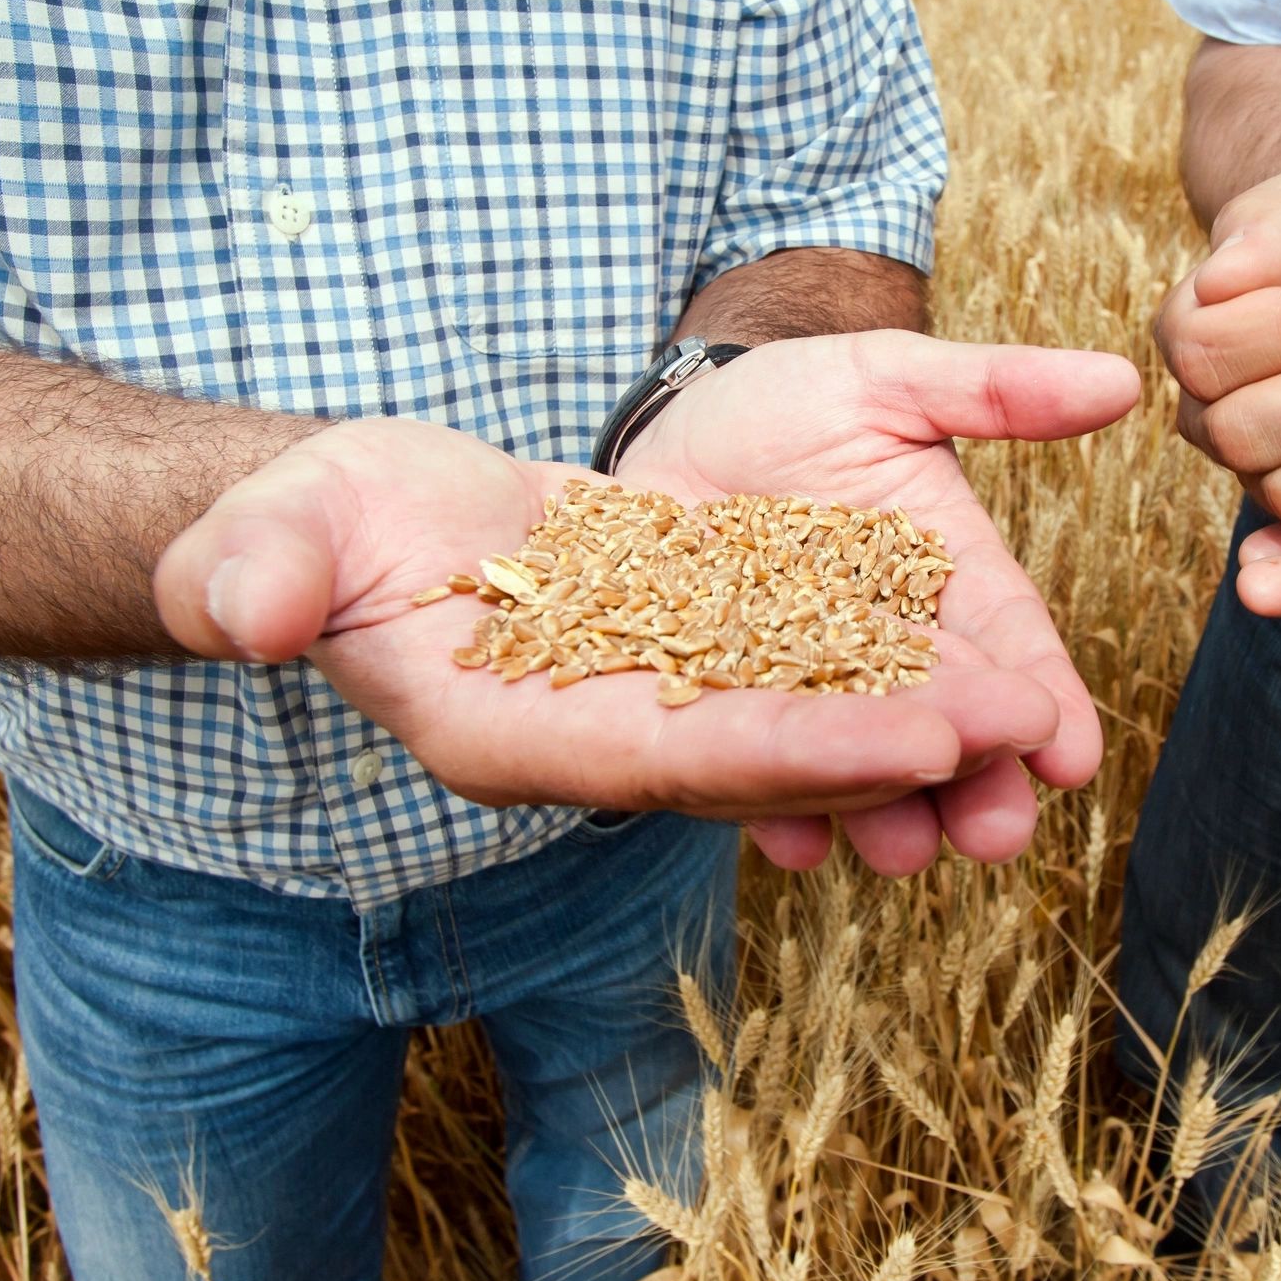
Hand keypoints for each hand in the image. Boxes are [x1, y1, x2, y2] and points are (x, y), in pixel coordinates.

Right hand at [152, 333, 1139, 875]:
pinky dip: (878, 655)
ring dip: (912, 712)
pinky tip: (970, 644)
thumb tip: (243, 608)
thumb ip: (257, 573)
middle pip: (765, 751)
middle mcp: (598, 737)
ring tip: (1036, 701)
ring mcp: (648, 697)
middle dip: (893, 748)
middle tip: (1027, 731)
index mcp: (507, 733)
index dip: (794, 750)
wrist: (364, 523)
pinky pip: (793, 658)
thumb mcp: (270, 535)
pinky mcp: (682, 647)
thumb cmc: (304, 530)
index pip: (666, 756)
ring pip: (800, 713)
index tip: (917, 738)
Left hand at [616, 329, 1142, 871]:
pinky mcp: (726, 706)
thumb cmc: (788, 398)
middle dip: (976, 783)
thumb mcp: (886, 380)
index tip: (1072, 753)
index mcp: (948, 578)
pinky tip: (792, 844)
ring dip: (885, 812)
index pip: (1008, 642)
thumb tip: (1125, 379)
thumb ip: (995, 390)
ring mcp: (806, 685)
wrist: (666, 424)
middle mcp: (887, 648)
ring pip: (857, 760)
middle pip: (942, 722)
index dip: (1042, 698)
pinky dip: (771, 811)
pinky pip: (751, 765)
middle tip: (1002, 834)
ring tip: (904, 852)